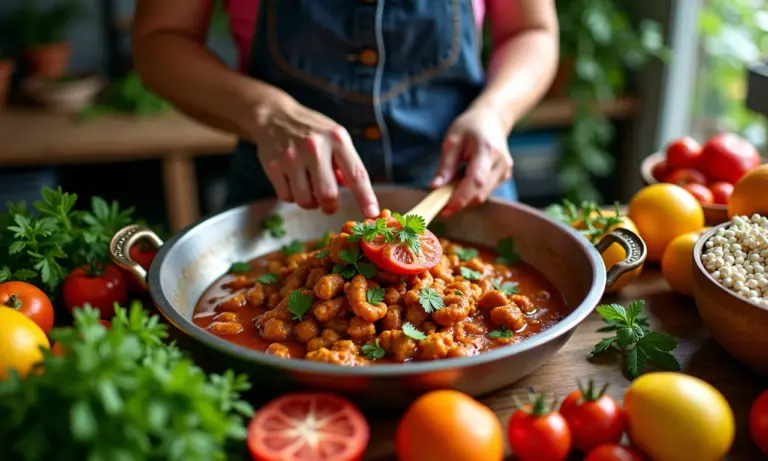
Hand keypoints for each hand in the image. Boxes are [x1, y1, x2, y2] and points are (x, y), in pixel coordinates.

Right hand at [249, 96, 379, 217]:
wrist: (274, 116)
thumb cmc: (312, 132)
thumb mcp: (335, 138)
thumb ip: (347, 165)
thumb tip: (360, 195)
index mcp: (337, 139)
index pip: (356, 174)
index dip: (365, 197)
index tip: (372, 214)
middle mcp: (315, 147)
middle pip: (328, 195)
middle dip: (330, 206)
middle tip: (329, 204)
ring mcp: (292, 157)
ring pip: (305, 201)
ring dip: (310, 202)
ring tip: (309, 187)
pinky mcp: (273, 166)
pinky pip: (287, 197)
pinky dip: (292, 196)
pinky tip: (293, 182)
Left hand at [431, 108, 513, 215]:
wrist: (492, 119)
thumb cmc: (470, 126)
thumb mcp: (452, 141)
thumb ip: (445, 166)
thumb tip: (436, 187)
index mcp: (487, 151)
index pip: (475, 181)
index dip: (460, 198)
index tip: (444, 209)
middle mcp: (500, 164)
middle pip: (479, 194)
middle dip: (459, 203)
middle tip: (440, 204)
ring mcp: (505, 171)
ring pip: (482, 196)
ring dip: (464, 198)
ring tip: (450, 187)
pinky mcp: (504, 177)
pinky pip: (485, 192)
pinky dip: (471, 193)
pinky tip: (462, 183)